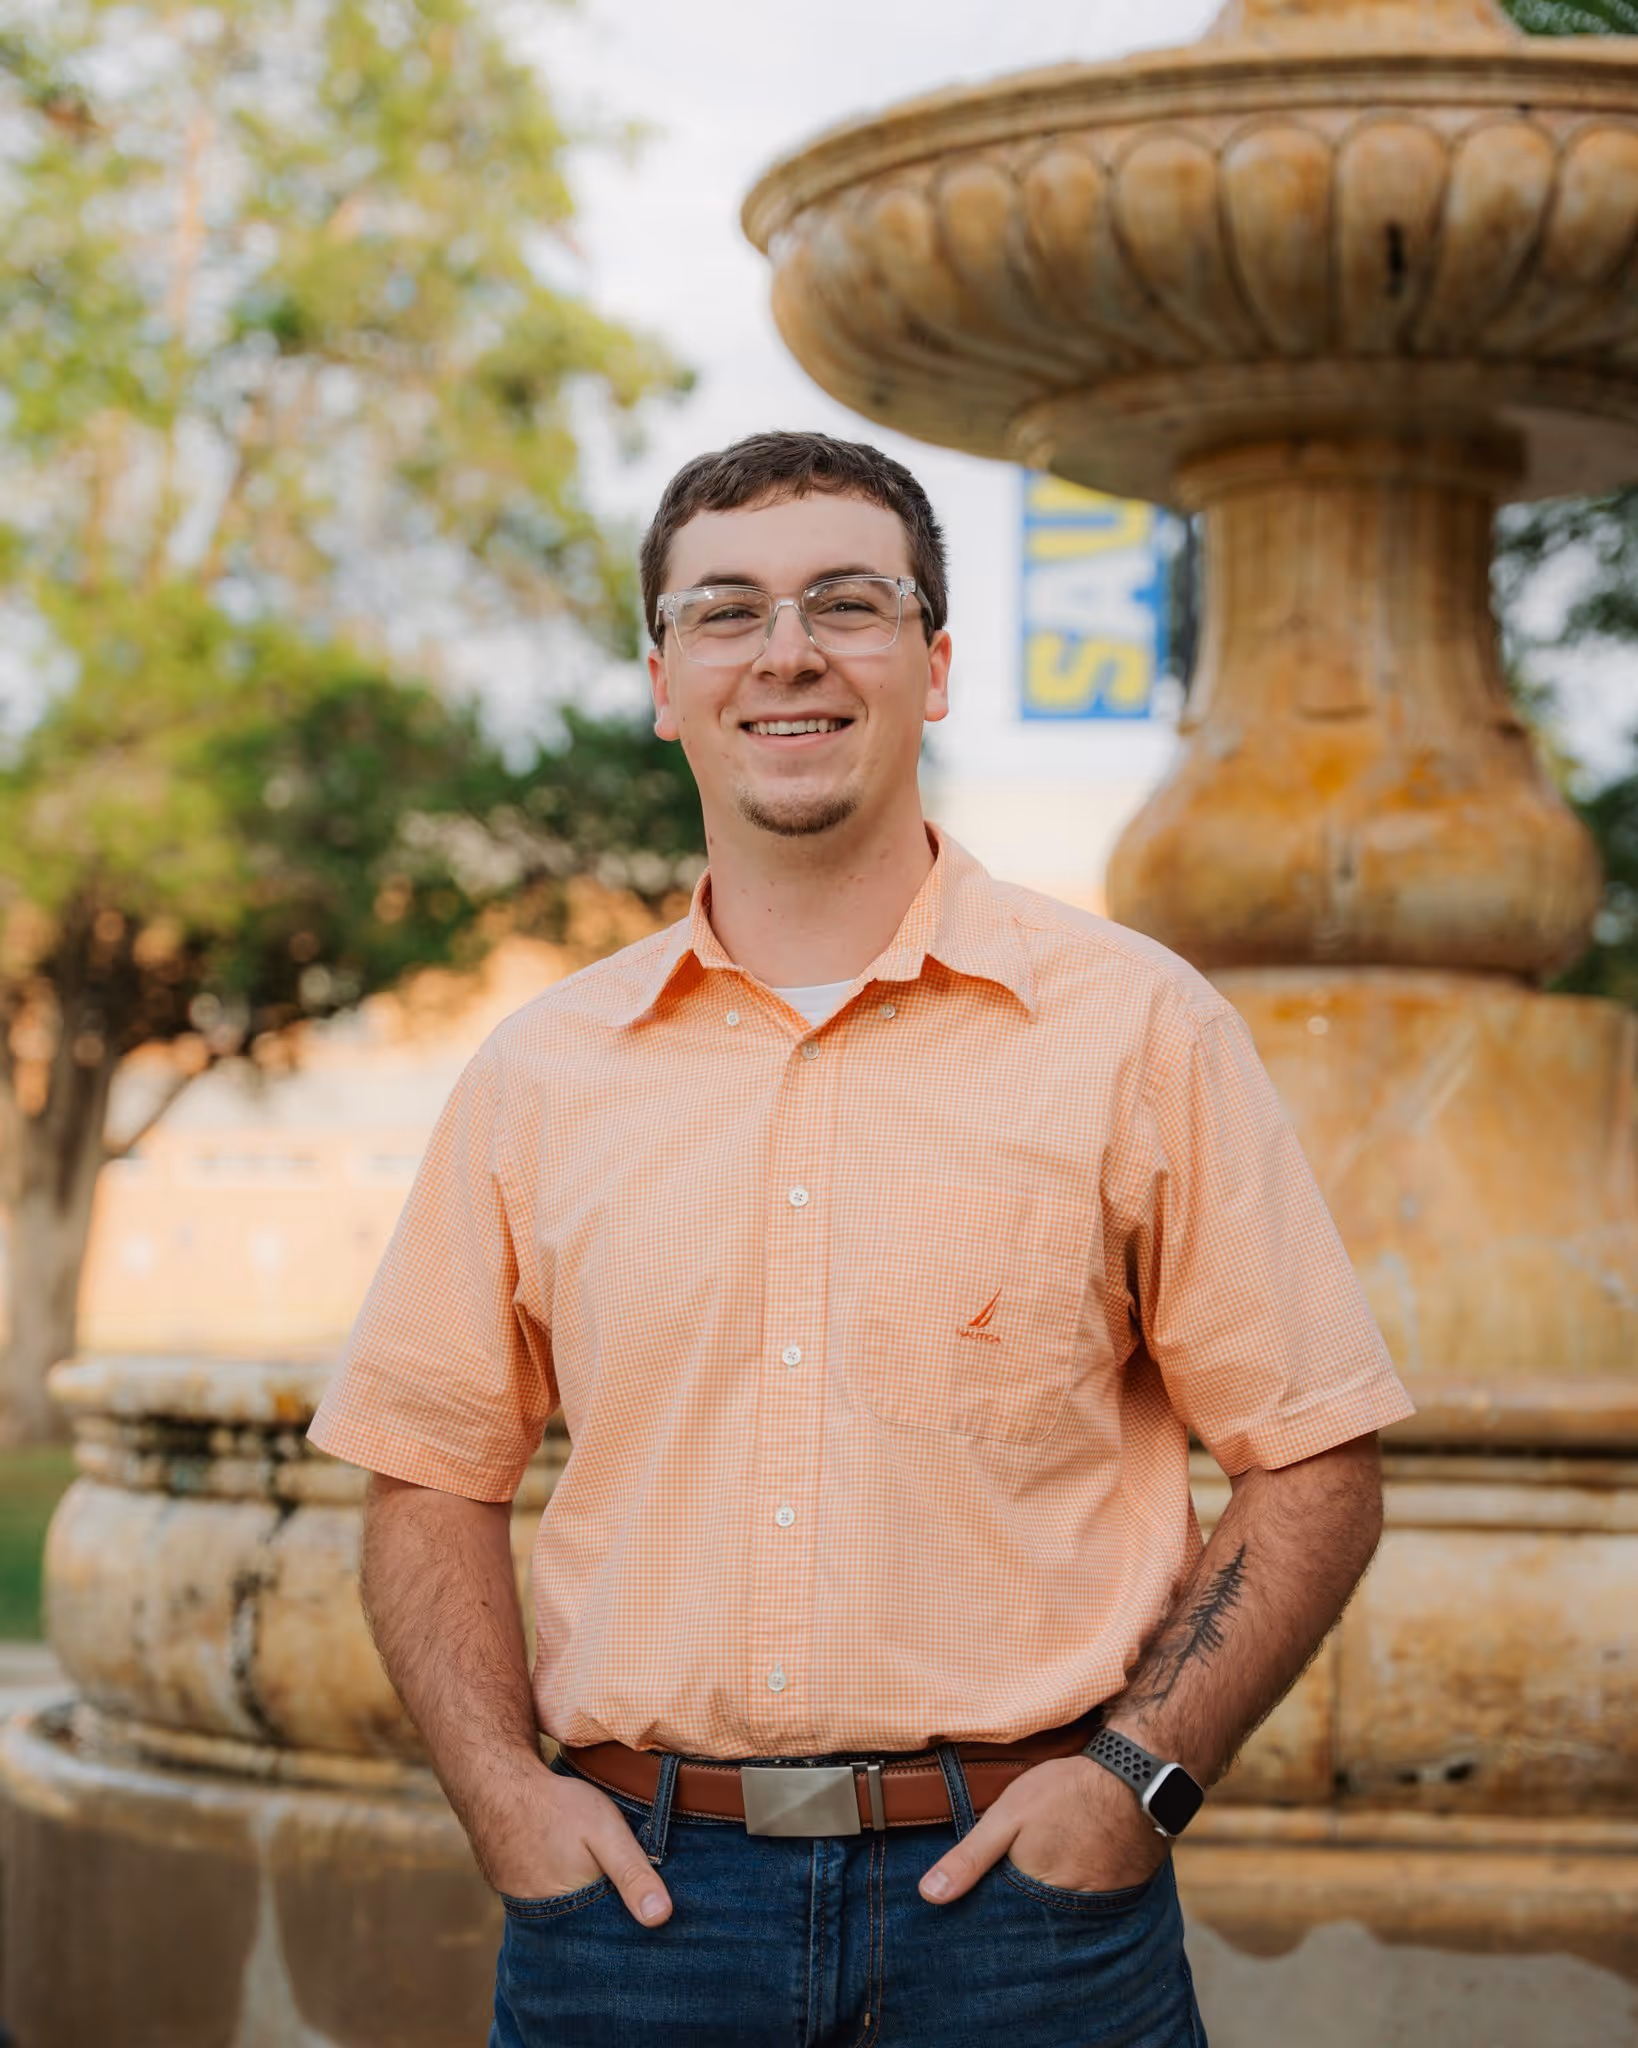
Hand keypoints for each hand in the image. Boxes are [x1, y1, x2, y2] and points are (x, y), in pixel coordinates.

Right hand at [471, 1761, 673, 1927]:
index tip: (648, 1911)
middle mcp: (542, 1920)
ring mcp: (522, 1903)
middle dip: (606, 1912)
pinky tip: (567, 1863)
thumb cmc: (555, 1807)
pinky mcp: (510, 1886)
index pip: (606, 1936)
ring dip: (581, 1899)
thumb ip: (632, 1873)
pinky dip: (559, 1885)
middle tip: (620, 1883)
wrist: (497, 1783)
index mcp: (570, 1915)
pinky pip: (543, 1896)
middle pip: (584, 1926)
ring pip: (564, 1911)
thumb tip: (661, 1918)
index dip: (628, 1923)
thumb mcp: (606, 1833)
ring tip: (593, 1872)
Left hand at [918, 1753, 1170, 1904]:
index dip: (992, 1914)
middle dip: (1025, 1909)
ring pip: (1067, 1913)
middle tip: (1023, 1874)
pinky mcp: (1125, 1893)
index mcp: (1035, 1898)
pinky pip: (1097, 1902)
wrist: (1134, 1774)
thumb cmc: (1064, 1792)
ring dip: (1056, 1898)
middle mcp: (1071, 1914)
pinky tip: (1079, 1865)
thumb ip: (969, 1857)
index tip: (981, 1909)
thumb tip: (928, 1895)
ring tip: (1052, 1869)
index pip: (1006, 1922)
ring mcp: (1102, 1906)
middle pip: (1038, 1920)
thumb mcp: (1007, 1816)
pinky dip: (1085, 1888)